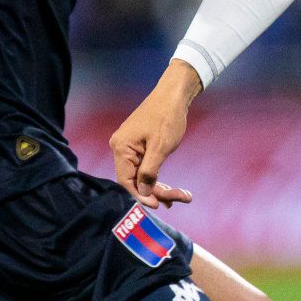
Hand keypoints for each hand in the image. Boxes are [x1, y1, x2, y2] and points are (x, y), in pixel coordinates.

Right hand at [110, 61, 201, 208]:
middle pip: (134, 179)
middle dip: (155, 191)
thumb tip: (143, 192)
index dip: (141, 195)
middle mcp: (120, 148)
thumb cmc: (167, 117)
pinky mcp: (138, 146)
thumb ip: (149, 172)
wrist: (173, 95)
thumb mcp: (160, 147)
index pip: (125, 180)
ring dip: (159, 186)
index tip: (157, 205)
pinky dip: (156, 176)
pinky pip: (144, 167)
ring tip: (180, 196)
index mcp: (121, 148)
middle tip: (176, 200)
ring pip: (141, 175)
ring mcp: (128, 146)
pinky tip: (170, 188)